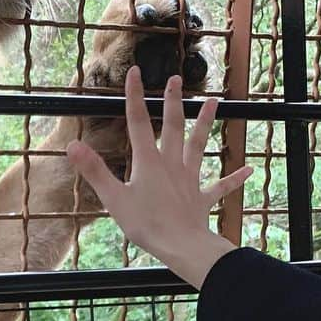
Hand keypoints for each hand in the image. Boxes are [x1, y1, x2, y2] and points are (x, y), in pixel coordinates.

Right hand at [66, 65, 251, 288]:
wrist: (183, 247)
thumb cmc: (147, 225)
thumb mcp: (114, 198)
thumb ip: (94, 171)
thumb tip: (73, 145)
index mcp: (148, 163)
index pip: (137, 123)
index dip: (135, 96)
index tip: (135, 73)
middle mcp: (171, 164)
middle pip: (172, 127)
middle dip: (172, 102)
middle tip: (176, 79)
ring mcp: (189, 180)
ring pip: (198, 146)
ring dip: (205, 124)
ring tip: (215, 103)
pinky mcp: (201, 198)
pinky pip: (220, 186)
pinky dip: (233, 179)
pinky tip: (247, 171)